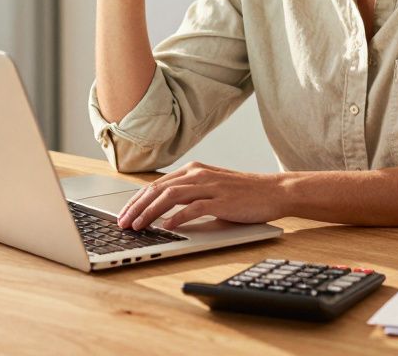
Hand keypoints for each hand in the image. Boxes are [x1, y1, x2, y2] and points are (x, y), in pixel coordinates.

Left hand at [116, 162, 287, 230]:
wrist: (274, 191)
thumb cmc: (243, 194)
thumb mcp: (211, 190)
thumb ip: (189, 196)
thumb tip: (163, 212)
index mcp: (193, 171)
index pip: (155, 185)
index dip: (136, 201)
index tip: (123, 215)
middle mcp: (198, 174)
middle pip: (157, 189)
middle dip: (136, 207)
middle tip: (123, 223)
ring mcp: (210, 186)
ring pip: (170, 196)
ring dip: (150, 212)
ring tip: (138, 226)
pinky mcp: (221, 200)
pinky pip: (194, 207)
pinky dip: (178, 216)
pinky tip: (167, 226)